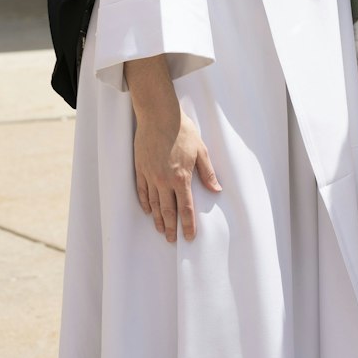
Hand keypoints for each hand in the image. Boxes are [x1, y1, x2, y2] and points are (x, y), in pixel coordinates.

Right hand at [132, 101, 220, 241]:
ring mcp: (150, 176)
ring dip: (158, 220)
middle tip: (173, 240)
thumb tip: (216, 190)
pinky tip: (148, 211)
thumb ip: (207, 173)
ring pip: (153, 205)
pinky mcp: (140, 170)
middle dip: (171, 227)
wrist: (159, 117)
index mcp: (181, 177)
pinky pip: (142, 192)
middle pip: (168, 211)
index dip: (187, 224)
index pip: (185, 207)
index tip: (189, 236)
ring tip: (162, 230)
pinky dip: (145, 204)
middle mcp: (164, 180)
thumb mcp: (201, 151)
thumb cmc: (183, 131)